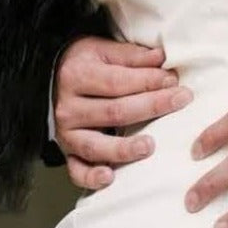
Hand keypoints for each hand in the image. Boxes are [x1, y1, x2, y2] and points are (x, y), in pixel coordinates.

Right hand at [53, 36, 192, 190]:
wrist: (47, 80)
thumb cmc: (82, 64)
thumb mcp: (101, 50)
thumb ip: (130, 55)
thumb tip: (161, 57)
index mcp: (78, 76)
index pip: (118, 82)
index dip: (148, 81)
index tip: (174, 81)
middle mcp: (69, 107)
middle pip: (114, 111)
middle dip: (151, 106)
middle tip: (180, 101)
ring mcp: (67, 133)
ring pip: (95, 145)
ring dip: (123, 148)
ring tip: (149, 146)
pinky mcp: (66, 152)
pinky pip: (76, 170)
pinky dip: (91, 176)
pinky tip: (110, 177)